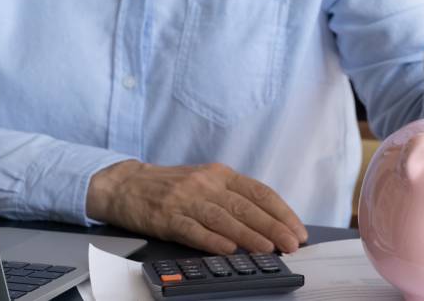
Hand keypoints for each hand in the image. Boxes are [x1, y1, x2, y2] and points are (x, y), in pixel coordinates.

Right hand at [86, 160, 307, 254]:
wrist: (126, 184)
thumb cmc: (171, 185)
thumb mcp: (206, 181)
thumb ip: (233, 197)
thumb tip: (269, 222)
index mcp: (220, 174)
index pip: (259, 192)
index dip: (281, 212)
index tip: (297, 229)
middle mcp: (206, 184)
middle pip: (245, 206)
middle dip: (273, 226)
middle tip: (291, 244)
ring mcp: (186, 200)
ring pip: (223, 218)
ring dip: (248, 235)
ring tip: (267, 248)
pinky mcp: (166, 217)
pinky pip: (193, 229)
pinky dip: (212, 240)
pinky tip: (227, 249)